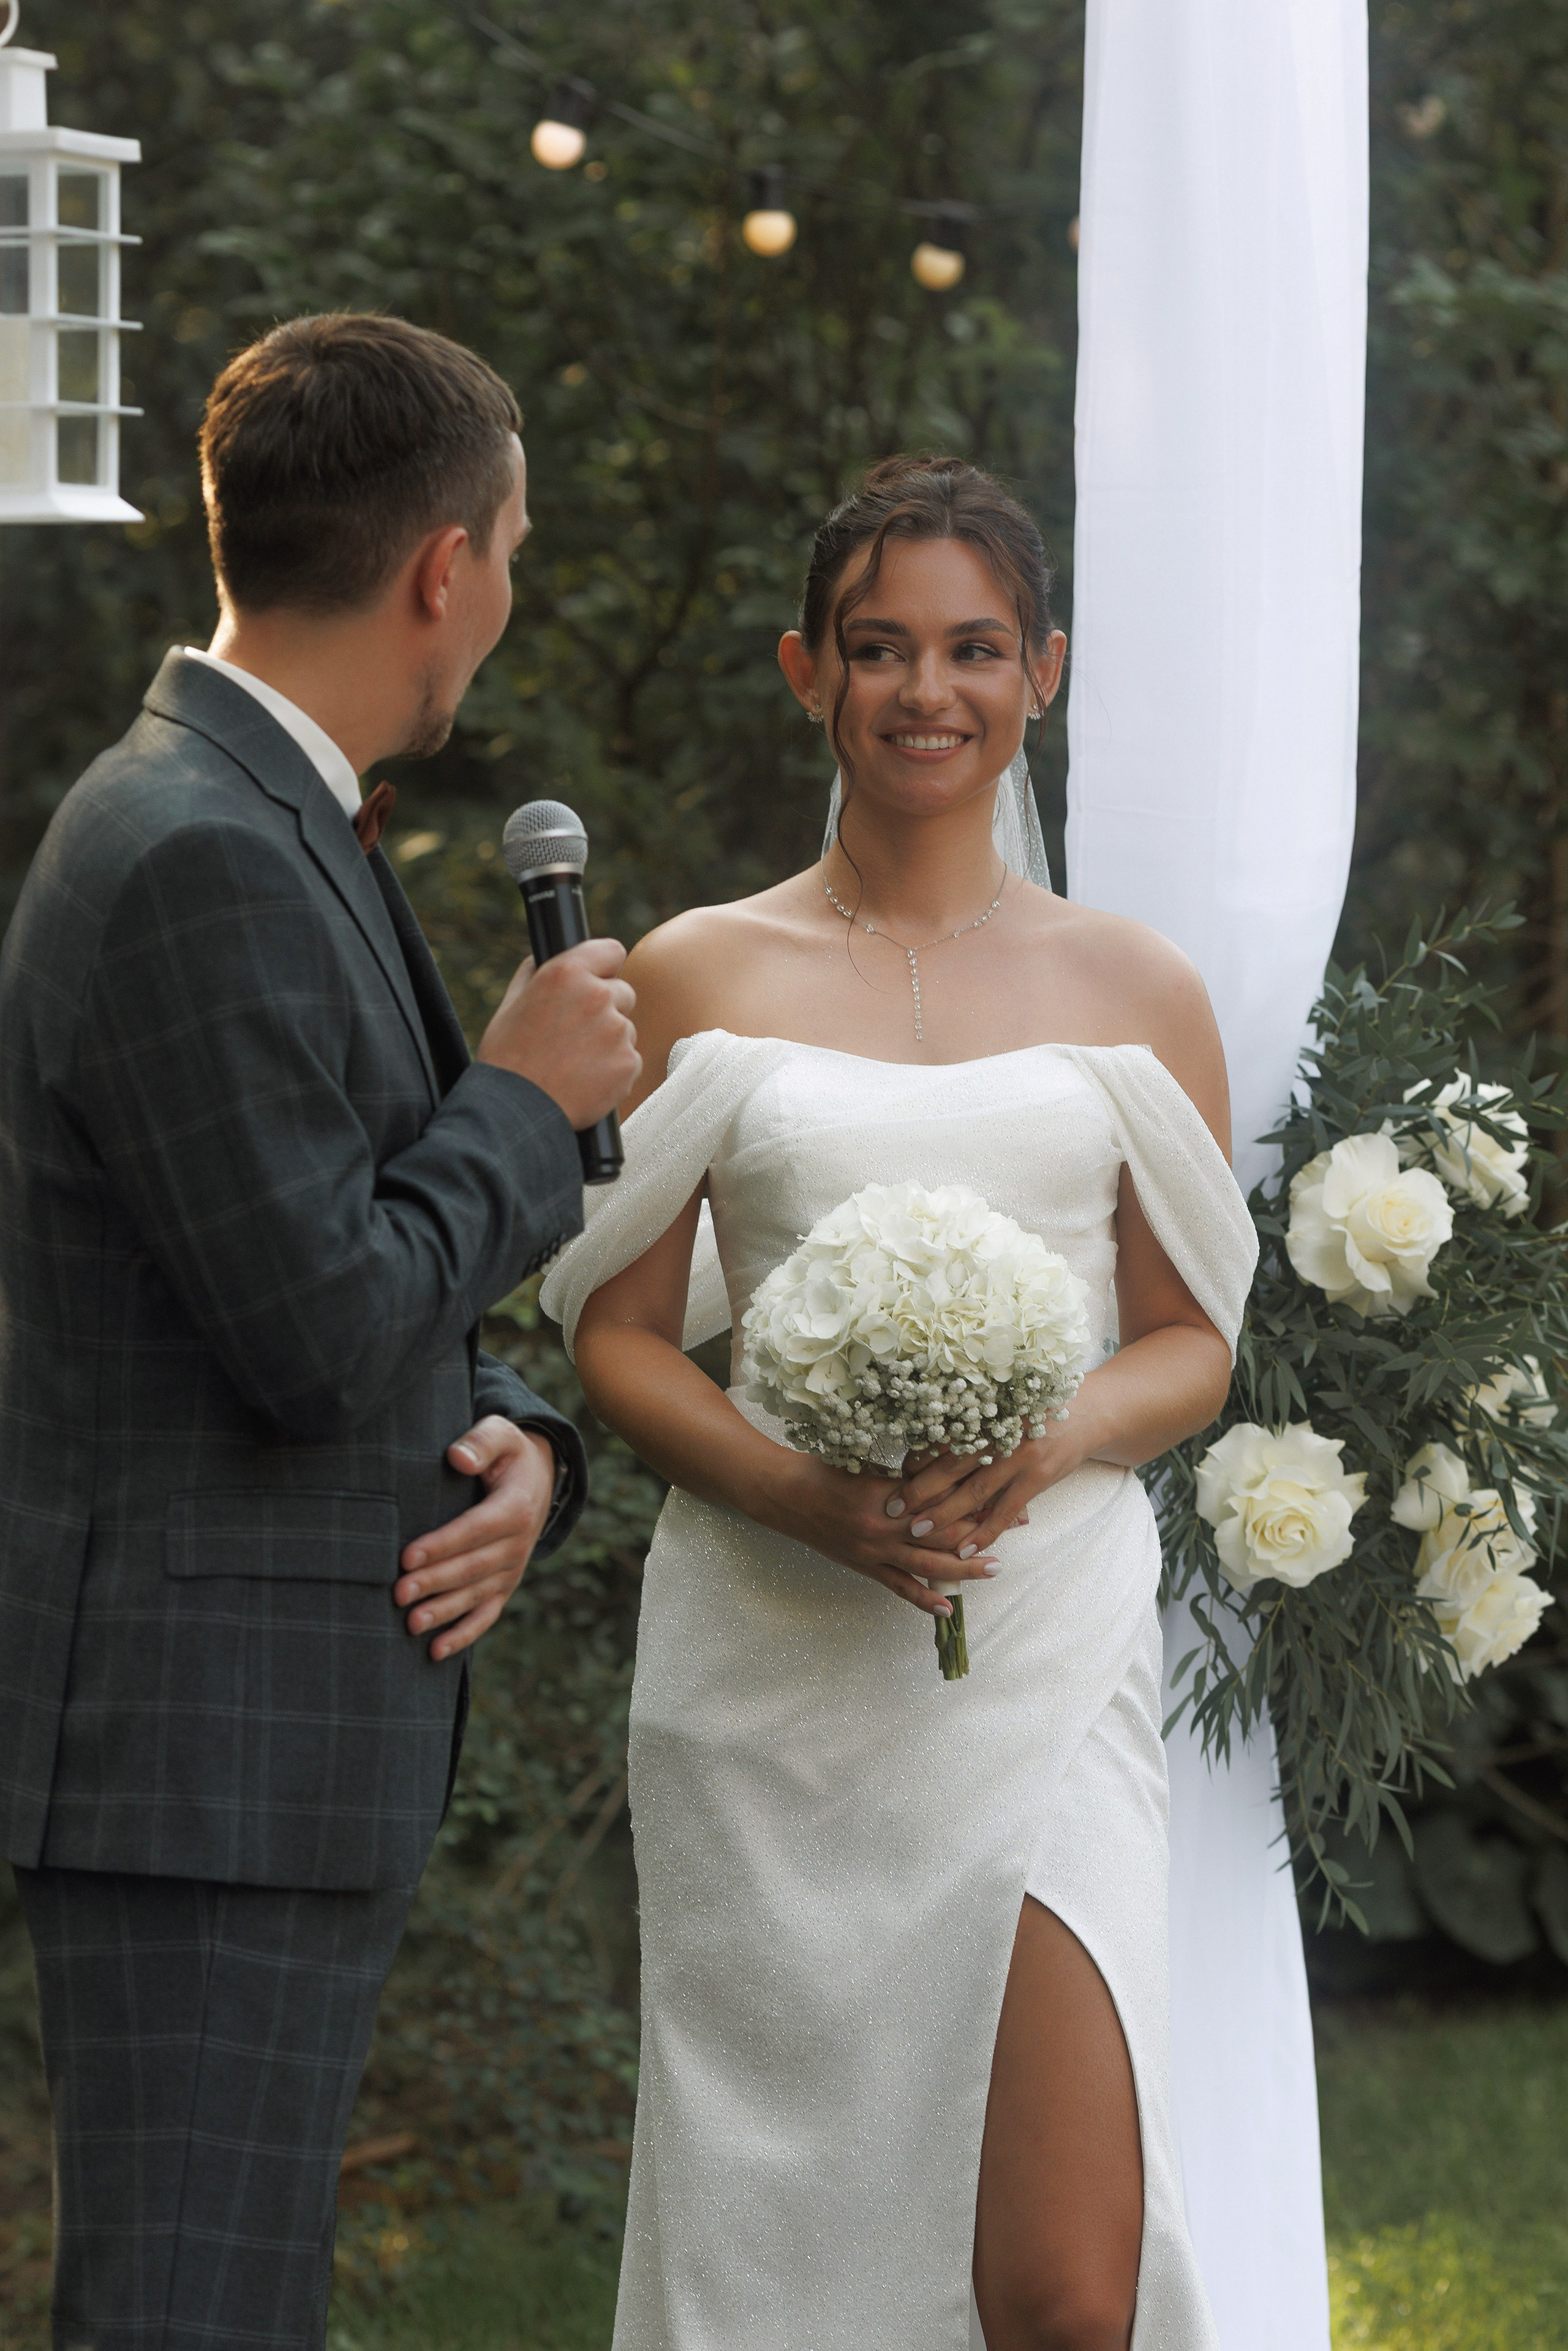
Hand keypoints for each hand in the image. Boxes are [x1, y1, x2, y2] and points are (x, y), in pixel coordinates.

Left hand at [395, 1417, 556, 1659]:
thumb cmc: (506, 1454)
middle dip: (434, 1582)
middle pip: (471, 1568)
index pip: (474, 1530)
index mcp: (515, 1508)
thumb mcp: (501, 1434)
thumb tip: (458, 1457)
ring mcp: (512, 1570)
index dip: (441, 1545)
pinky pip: (486, 1616)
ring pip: (475, 1596)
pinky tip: (435, 1651)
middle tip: (398, 1593)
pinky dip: (463, 1635)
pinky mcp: (504, 1587)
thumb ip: (481, 1441)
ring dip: (443, 1612)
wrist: (537, 1478)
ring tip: (411, 1624)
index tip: (406, 1557)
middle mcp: (518, 1544)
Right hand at [478, 939, 639, 1129]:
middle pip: (623, 992)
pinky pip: (629, 1060)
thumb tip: (544, 959)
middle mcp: (598, 996)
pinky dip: (613, 1071)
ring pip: (625, 1029)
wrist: (517, 1112)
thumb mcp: (511, 1005)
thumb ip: (534, 974)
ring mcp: (617, 1031)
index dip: (604, 968)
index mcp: (567, 973)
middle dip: (606, 1009)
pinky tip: (586, 1081)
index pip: (611, 951)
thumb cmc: (508, 1060)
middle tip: (576, 1035)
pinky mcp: (628, 1063)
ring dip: (609, 1043)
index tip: (599, 980)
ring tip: (575, 1064)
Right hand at [758, 1451, 1001, 1618]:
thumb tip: (945, 1460)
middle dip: (983, 1528)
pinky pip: (898, 1587)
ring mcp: (874, 1552)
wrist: (783, 1496)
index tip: (1006, 1486)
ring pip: (927, 1565)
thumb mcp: (865, 1460)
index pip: (942, 1496)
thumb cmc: (822, 1470)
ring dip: (964, 1569)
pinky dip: (923, 1600)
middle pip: (944, 1532)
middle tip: (1019, 1521)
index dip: (976, 1494)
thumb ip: (905, 1469)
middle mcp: (885, 1527)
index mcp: (887, 1495)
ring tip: (995, 1568)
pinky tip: (948, 1608)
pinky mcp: (865, 1567)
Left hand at [889, 1413, 1097, 1565]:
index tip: (894, 1476)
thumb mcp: (1003, 1411)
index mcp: (985, 1415)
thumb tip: (929, 1454)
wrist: (1088, 1413)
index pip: (940, 1441)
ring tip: (916, 1531)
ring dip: (943, 1514)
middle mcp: (998, 1434)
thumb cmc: (1038, 1412)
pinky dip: (985, 1531)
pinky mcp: (1038, 1477)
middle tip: (892, 1508)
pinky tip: (966, 1548)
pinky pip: (1005, 1510)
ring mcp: (1018, 1456)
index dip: (915, 1460)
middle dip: (918, 1489)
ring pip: (973, 1491)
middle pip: (949, 1466)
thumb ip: (974, 1430)